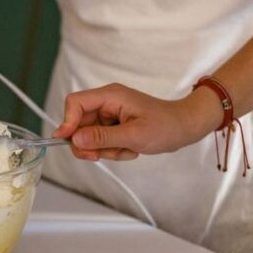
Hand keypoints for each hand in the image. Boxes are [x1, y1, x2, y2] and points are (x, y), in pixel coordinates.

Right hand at [52, 83, 222, 161]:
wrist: (184, 128)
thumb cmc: (166, 126)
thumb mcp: (134, 135)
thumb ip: (102, 137)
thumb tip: (75, 140)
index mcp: (110, 96)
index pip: (75, 103)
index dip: (67, 122)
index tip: (68, 142)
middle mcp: (106, 103)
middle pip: (78, 123)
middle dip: (90, 144)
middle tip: (101, 156)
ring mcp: (109, 114)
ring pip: (89, 137)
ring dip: (105, 149)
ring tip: (127, 149)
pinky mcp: (113, 125)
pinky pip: (101, 142)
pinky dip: (113, 150)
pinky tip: (130, 149)